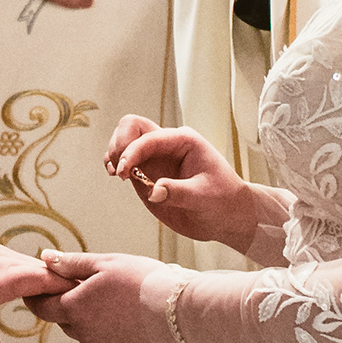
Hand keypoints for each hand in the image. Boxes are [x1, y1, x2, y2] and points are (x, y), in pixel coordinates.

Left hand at [27, 251, 176, 342]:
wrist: (182, 311)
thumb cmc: (144, 281)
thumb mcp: (106, 263)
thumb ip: (72, 263)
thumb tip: (44, 258)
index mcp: (75, 309)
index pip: (42, 308)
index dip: (37, 299)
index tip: (37, 291)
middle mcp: (85, 335)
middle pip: (67, 321)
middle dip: (70, 307)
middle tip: (88, 290)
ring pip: (89, 334)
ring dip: (93, 321)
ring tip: (116, 303)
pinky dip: (115, 333)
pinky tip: (132, 319)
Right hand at [105, 112, 259, 249]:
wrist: (227, 216)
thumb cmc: (222, 201)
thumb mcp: (205, 197)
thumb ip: (179, 193)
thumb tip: (154, 191)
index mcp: (183, 141)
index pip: (149, 137)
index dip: (132, 152)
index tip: (124, 173)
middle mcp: (166, 145)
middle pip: (132, 126)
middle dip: (119, 142)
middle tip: (118, 168)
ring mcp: (155, 159)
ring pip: (124, 140)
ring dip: (114, 153)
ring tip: (115, 172)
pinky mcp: (147, 174)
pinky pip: (125, 161)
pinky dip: (114, 164)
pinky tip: (114, 174)